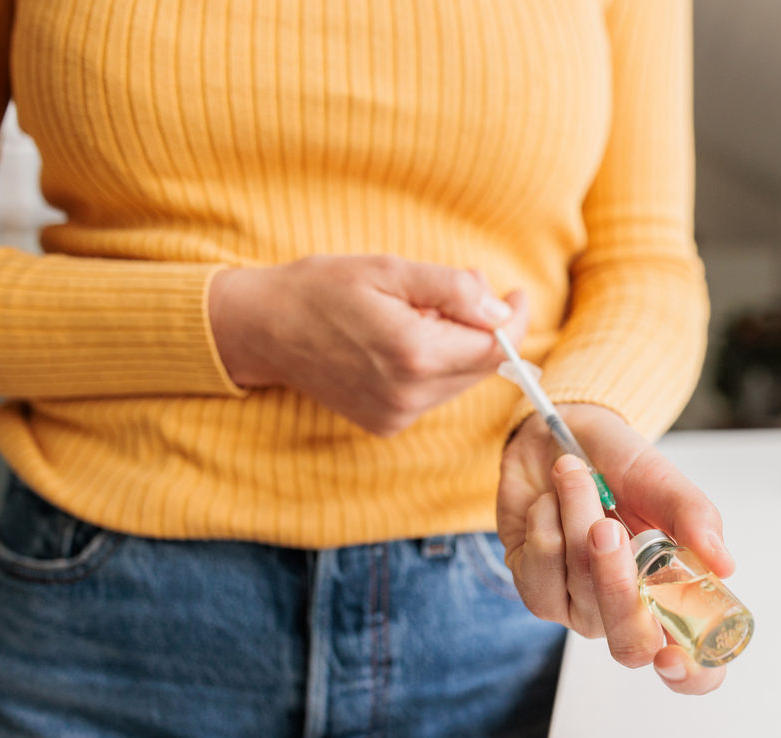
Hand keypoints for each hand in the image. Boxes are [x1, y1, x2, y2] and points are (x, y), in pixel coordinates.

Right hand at [208, 256, 527, 435]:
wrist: (263, 328)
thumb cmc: (324, 288)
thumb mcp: (391, 271)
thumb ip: (453, 290)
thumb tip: (501, 313)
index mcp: (414, 354)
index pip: (494, 347)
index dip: (513, 320)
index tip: (517, 294)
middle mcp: (409, 395)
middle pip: (480, 366)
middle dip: (482, 328)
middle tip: (461, 289)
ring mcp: (397, 416)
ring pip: (459, 381)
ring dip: (455, 347)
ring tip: (419, 313)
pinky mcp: (386, 424)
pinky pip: (433, 394)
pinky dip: (432, 366)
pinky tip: (400, 342)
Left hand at [498, 404, 735, 694]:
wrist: (560, 436)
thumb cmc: (620, 464)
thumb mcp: (663, 481)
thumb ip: (693, 517)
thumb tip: (724, 564)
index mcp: (674, 595)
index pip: (694, 667)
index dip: (691, 677)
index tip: (674, 658)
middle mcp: (629, 612)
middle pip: (630, 645)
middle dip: (616, 585)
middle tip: (607, 523)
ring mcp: (580, 608)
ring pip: (581, 593)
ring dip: (575, 521)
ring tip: (577, 475)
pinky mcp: (537, 591)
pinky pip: (540, 574)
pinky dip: (545, 523)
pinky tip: (550, 500)